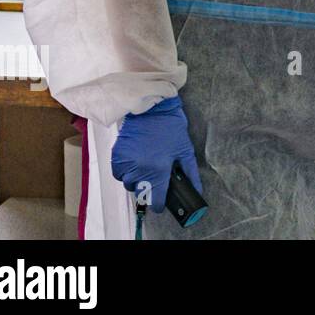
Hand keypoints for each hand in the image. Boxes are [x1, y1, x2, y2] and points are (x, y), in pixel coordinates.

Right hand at [111, 95, 202, 212]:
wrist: (152, 109)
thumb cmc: (171, 128)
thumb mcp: (185, 151)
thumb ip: (191, 174)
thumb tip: (197, 191)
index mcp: (158, 171)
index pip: (156, 200)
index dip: (160, 204)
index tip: (162, 203)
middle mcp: (140, 171)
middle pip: (141, 193)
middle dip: (149, 189)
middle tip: (156, 178)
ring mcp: (126, 164)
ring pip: (129, 184)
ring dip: (137, 181)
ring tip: (146, 168)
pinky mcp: (116, 157)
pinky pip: (119, 174)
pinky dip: (126, 172)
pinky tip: (136, 162)